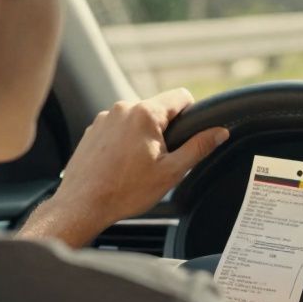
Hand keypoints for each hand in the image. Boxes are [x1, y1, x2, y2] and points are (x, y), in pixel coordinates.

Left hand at [18, 88, 228, 246]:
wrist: (82, 205)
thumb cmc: (125, 191)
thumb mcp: (171, 171)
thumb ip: (199, 147)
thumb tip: (220, 132)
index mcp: (145, 113)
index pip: (181, 96)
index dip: (192, 113)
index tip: (189, 134)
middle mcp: (122, 109)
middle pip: (158, 109)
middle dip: (165, 130)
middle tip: (161, 160)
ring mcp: (104, 118)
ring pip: (137, 119)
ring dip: (143, 136)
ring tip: (138, 166)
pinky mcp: (92, 130)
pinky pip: (118, 128)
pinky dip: (124, 142)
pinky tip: (121, 166)